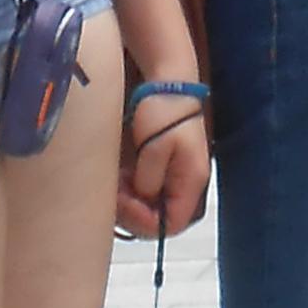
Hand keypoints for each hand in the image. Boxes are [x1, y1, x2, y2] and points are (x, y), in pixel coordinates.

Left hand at [117, 102, 211, 236]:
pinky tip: (120, 178)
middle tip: (116, 194)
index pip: (172, 223)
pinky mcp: (162, 168)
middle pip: (160, 218)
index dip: (146, 222)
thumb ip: (148, 179)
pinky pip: (147, 192)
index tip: (126, 203)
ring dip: (130, 202)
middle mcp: (186, 184)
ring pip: (151, 207)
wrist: (168, 83)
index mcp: (191, 181)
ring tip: (116, 184)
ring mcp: (174, 177)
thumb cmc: (165, 112)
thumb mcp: (154, 147)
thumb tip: (142, 197)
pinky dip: (132, 191)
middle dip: (135, 212)